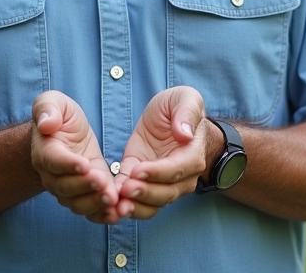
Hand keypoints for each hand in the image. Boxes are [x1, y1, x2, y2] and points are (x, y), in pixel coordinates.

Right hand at [30, 91, 120, 222]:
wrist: (64, 135)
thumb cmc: (59, 117)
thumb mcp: (53, 102)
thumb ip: (47, 108)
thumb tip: (46, 123)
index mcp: (44, 150)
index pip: (53, 160)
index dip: (68, 164)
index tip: (84, 164)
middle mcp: (52, 175)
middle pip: (65, 187)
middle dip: (85, 186)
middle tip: (103, 182)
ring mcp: (67, 188)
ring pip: (76, 203)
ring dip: (95, 203)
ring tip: (112, 198)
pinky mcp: (84, 194)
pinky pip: (89, 210)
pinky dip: (102, 215)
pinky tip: (117, 213)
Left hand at [114, 86, 211, 219]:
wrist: (170, 117)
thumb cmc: (180, 107)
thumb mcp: (186, 99)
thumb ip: (187, 114)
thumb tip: (185, 135)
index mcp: (192, 154)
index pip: (177, 169)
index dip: (158, 172)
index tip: (139, 170)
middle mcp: (182, 175)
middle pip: (166, 192)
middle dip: (145, 193)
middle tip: (125, 190)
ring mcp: (163, 182)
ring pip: (154, 203)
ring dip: (136, 206)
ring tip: (119, 205)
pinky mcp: (143, 181)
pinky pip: (138, 199)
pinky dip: (127, 204)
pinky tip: (112, 204)